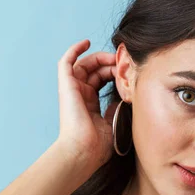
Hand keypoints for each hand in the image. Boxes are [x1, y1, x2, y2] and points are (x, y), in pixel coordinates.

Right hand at [56, 39, 117, 168]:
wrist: (83, 152)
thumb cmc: (97, 146)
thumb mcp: (112, 125)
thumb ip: (115, 110)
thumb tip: (122, 99)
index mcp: (90, 105)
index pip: (101, 81)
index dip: (114, 73)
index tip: (129, 70)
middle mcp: (80, 96)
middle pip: (94, 71)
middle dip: (111, 64)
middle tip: (125, 62)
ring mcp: (72, 90)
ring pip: (84, 64)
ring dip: (100, 58)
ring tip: (115, 56)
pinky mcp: (66, 86)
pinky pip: (66, 62)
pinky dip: (74, 50)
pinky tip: (86, 42)